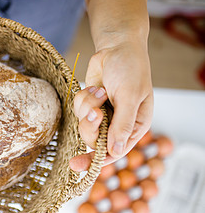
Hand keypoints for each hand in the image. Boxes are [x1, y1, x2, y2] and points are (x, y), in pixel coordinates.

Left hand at [70, 41, 152, 170]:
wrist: (116, 46)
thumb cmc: (130, 68)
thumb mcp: (129, 96)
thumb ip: (121, 124)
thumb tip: (114, 151)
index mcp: (135, 126)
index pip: (114, 152)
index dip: (96, 161)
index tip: (77, 166)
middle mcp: (118, 123)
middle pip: (94, 140)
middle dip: (90, 125)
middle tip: (95, 110)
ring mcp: (103, 114)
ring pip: (83, 125)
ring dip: (87, 107)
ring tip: (99, 91)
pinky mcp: (90, 104)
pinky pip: (77, 110)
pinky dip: (82, 98)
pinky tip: (94, 87)